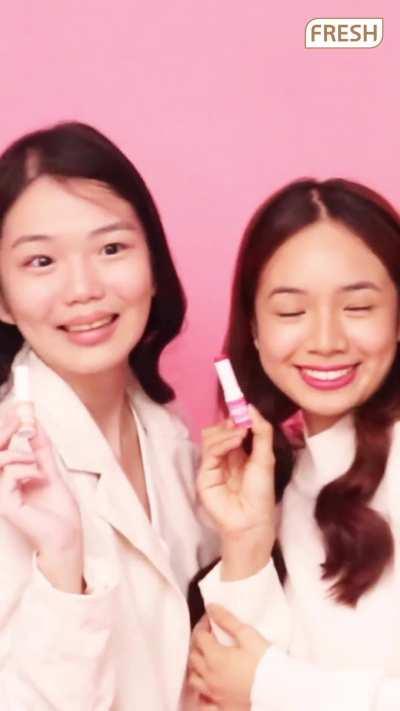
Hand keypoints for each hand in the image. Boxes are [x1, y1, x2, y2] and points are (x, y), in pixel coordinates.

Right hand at [0, 409, 83, 591]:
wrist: (66, 534)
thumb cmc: (58, 509)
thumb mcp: (50, 469)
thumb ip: (40, 448)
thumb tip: (34, 423)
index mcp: (8, 476)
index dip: (5, 425)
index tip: (20, 407)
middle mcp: (0, 484)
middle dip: (6, 429)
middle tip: (23, 418)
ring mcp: (0, 494)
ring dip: (21, 453)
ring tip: (38, 464)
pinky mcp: (4, 503)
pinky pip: (9, 474)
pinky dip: (27, 469)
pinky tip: (39, 477)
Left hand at [188, 605, 268, 706]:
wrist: (278, 690)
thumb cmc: (264, 662)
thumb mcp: (247, 634)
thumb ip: (227, 620)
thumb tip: (211, 608)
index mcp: (214, 657)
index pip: (199, 636)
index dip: (203, 624)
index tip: (211, 619)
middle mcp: (210, 676)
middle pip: (193, 655)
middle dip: (198, 642)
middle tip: (209, 634)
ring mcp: (214, 692)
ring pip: (194, 677)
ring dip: (196, 666)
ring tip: (206, 658)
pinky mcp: (221, 704)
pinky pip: (202, 701)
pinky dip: (200, 691)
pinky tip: (208, 685)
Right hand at [198, 406, 274, 536]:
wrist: (252, 520)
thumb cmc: (261, 492)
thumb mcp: (266, 458)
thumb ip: (262, 432)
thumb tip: (251, 407)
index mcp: (237, 453)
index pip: (230, 429)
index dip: (234, 417)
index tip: (241, 406)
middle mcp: (223, 457)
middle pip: (217, 430)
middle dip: (229, 422)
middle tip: (241, 420)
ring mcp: (212, 465)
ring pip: (210, 437)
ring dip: (226, 432)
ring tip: (241, 434)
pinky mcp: (204, 475)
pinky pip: (209, 452)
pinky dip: (222, 443)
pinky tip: (235, 442)